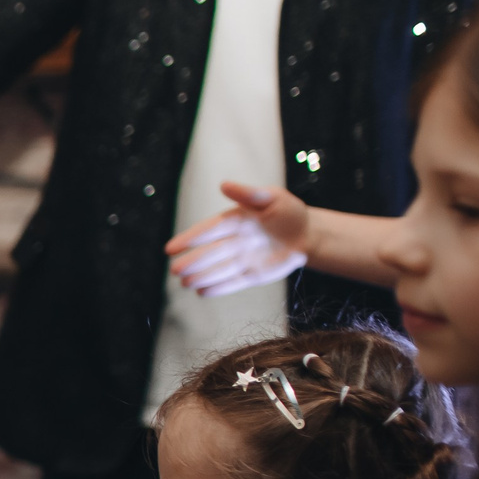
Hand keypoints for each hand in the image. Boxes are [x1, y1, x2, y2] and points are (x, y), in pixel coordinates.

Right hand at [166, 182, 310, 297]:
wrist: (307, 233)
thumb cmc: (287, 211)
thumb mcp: (272, 197)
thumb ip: (248, 194)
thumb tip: (223, 185)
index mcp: (235, 220)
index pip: (209, 230)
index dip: (190, 238)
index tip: (171, 248)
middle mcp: (235, 241)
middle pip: (211, 253)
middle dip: (193, 262)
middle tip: (175, 270)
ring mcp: (243, 259)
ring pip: (220, 269)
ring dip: (202, 277)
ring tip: (184, 283)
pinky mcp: (253, 275)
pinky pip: (234, 281)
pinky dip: (220, 288)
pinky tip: (202, 292)